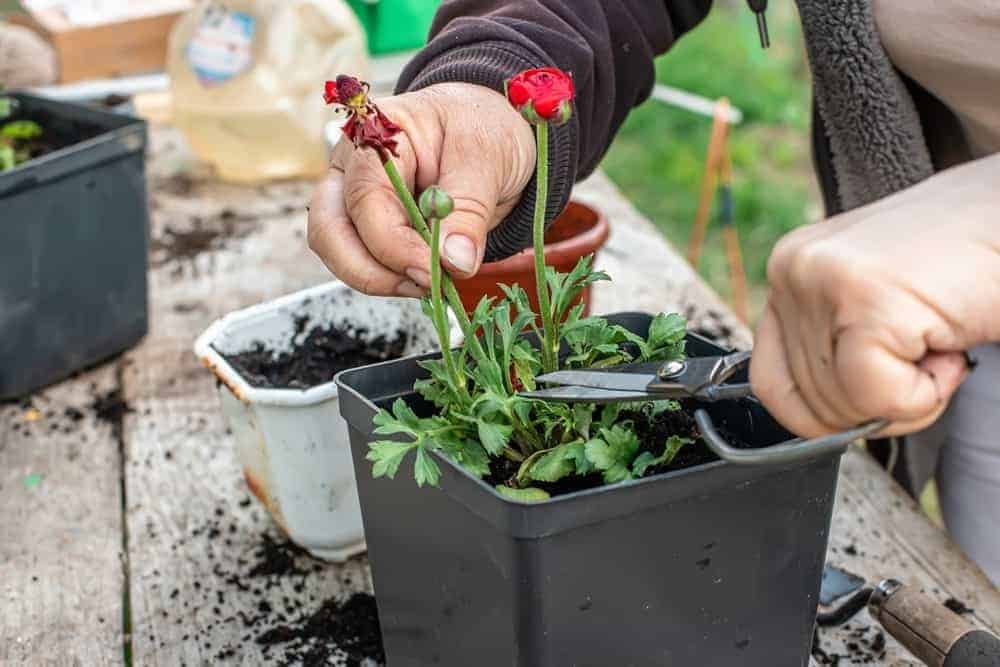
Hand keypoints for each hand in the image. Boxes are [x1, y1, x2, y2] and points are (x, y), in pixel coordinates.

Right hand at [308, 82, 535, 296]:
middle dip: (373, 272)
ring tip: (431, 283)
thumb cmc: (484, 130)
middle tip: (427, 286)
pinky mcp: (366, 224)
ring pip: (337, 251)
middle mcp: (351, 166)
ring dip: (380, 280)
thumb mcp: (488, 159)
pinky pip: (361, 260)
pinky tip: (426, 276)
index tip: (434, 273)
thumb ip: (469, 210)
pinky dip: (390, 278)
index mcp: (376, 136)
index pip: (365, 200)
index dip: (395, 247)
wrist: (492, 132)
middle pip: (330, 230)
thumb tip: (454, 261)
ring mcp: (353, 196)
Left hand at [751, 155, 999, 437]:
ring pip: (842, 406)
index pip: (769, 382)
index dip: (828, 412)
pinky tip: (948, 347)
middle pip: (805, 403)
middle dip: (877, 403)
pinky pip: (878, 398)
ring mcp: (821, 280)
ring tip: (939, 338)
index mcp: (792, 269)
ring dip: (909, 394)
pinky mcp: (863, 298)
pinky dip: (926, 395)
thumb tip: (813, 420)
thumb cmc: (971, 261)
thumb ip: (832, 347)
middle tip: (927, 354)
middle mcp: (793, 269)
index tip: (878, 388)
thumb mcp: (878, 304)